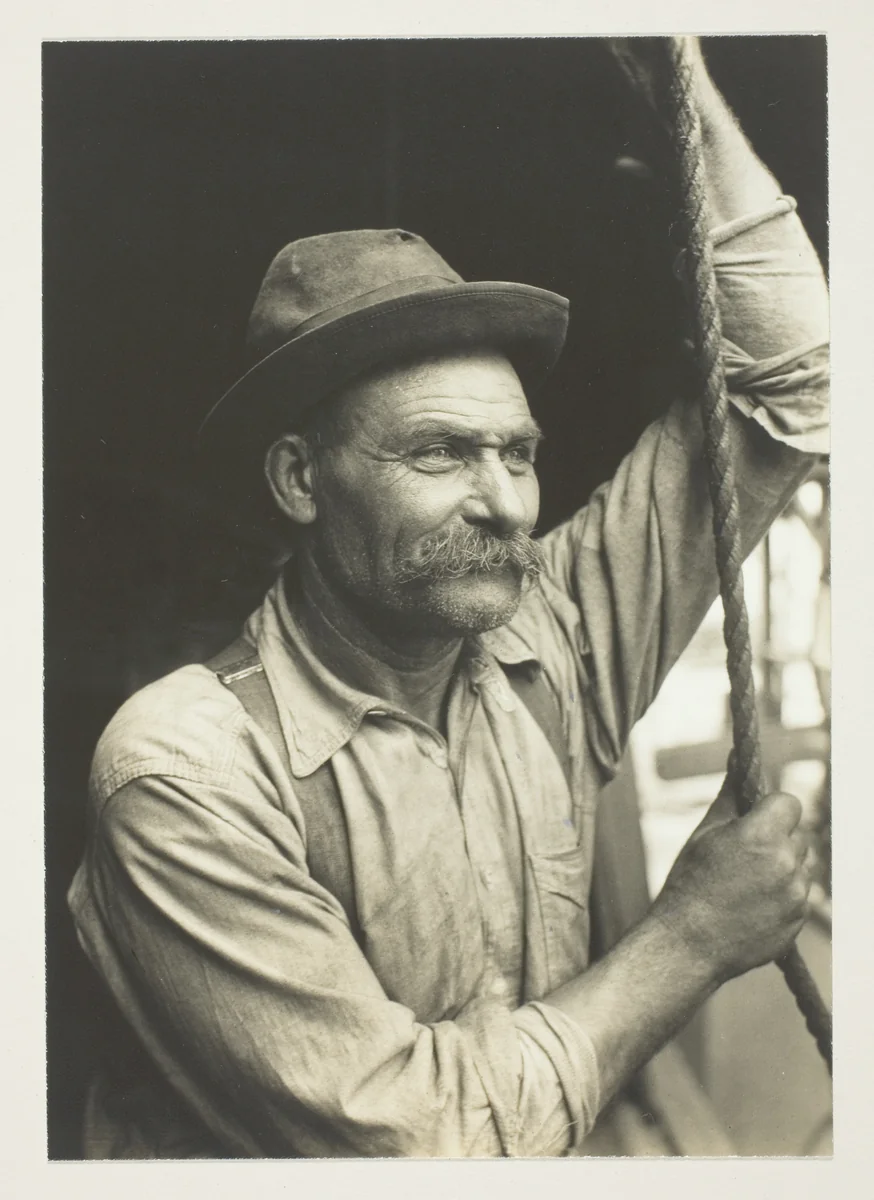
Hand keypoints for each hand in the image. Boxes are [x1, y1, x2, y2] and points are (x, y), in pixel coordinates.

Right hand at [650, 791, 814, 983]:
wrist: (689, 944)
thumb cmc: (689, 883)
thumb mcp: (705, 833)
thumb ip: (730, 795)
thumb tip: (737, 757)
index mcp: (761, 835)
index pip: (789, 802)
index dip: (772, 808)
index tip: (755, 819)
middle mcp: (786, 862)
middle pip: (796, 834)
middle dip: (776, 839)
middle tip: (743, 855)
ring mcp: (796, 894)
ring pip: (800, 865)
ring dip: (782, 867)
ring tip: (745, 883)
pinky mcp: (800, 919)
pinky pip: (800, 894)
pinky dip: (783, 894)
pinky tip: (752, 903)